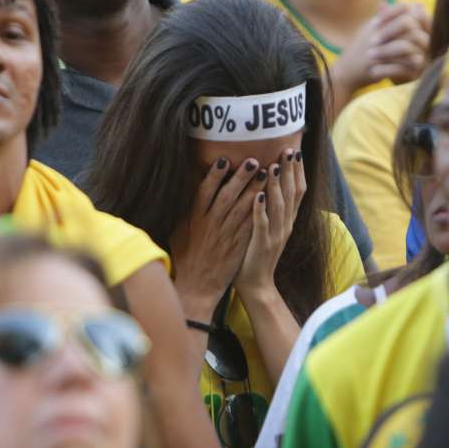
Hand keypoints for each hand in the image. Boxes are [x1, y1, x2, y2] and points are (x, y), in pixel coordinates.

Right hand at [171, 157, 262, 320]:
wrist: (196, 287)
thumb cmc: (185, 258)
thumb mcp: (178, 232)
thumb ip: (186, 211)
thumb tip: (189, 189)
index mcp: (194, 219)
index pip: (204, 192)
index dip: (214, 176)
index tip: (225, 160)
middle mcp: (211, 225)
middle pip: (227, 196)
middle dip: (241, 178)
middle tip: (255, 160)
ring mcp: (226, 236)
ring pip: (243, 209)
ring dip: (256, 189)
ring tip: (268, 173)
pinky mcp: (238, 246)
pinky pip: (250, 225)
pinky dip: (260, 211)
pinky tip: (269, 198)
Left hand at [236, 149, 305, 295]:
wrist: (257, 285)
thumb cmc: (258, 254)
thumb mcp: (271, 228)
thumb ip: (273, 208)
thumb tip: (270, 184)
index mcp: (288, 220)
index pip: (298, 191)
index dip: (298, 171)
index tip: (295, 151)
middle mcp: (286, 225)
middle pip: (292, 194)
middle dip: (290, 171)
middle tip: (288, 150)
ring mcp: (275, 235)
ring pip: (278, 206)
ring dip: (275, 185)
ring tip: (272, 166)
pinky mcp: (262, 244)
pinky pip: (262, 224)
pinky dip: (260, 209)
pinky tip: (257, 195)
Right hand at [330, 2, 429, 110]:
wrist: (344, 72)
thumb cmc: (362, 49)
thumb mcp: (372, 29)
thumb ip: (392, 17)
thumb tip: (415, 4)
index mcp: (376, 23)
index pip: (402, 8)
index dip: (416, 14)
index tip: (421, 26)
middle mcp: (375, 34)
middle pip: (407, 24)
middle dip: (420, 34)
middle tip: (426, 44)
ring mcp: (374, 52)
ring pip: (403, 46)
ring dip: (416, 52)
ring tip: (421, 59)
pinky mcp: (374, 69)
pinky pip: (396, 67)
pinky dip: (407, 69)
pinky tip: (413, 71)